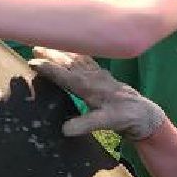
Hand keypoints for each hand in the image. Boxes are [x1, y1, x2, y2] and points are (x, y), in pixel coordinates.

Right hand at [30, 47, 168, 140]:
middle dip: (51, 55)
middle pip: (68, 63)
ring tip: (47, 46)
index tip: (32, 62)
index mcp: (89, 87)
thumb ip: (86, 124)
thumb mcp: (105, 123)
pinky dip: (76, 54)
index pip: (64, 75)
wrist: (144, 113)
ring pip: (76, 59)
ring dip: (61, 53)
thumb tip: (64, 129)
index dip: (48, 69)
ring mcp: (99, 75)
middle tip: (34, 47)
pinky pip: (86, 60)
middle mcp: (93, 77)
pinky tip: (71, 51)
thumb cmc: (125, 118)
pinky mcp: (103, 76)